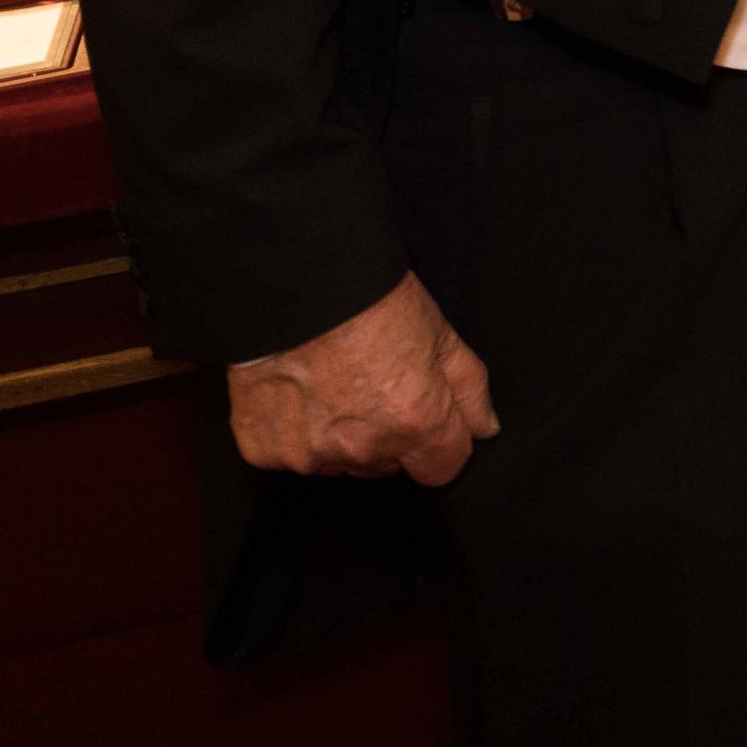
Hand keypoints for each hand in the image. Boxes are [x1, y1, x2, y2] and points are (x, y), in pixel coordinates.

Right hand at [226, 272, 499, 486]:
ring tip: (328, 380)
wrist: (290, 278)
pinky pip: (287, 453)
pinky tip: (294, 388)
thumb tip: (484, 427)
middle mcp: (362, 449)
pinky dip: (290, 430)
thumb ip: (468, 388)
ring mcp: (308, 454)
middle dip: (386, 434)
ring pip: (337, 461)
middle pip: (386, 464)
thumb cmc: (367, 296)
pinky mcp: (263, 449)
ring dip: (337, 434)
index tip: (425, 413)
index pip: (443, 468)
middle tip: (370, 382)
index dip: (440, 440)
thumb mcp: (437, 329)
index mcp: (414, 422)